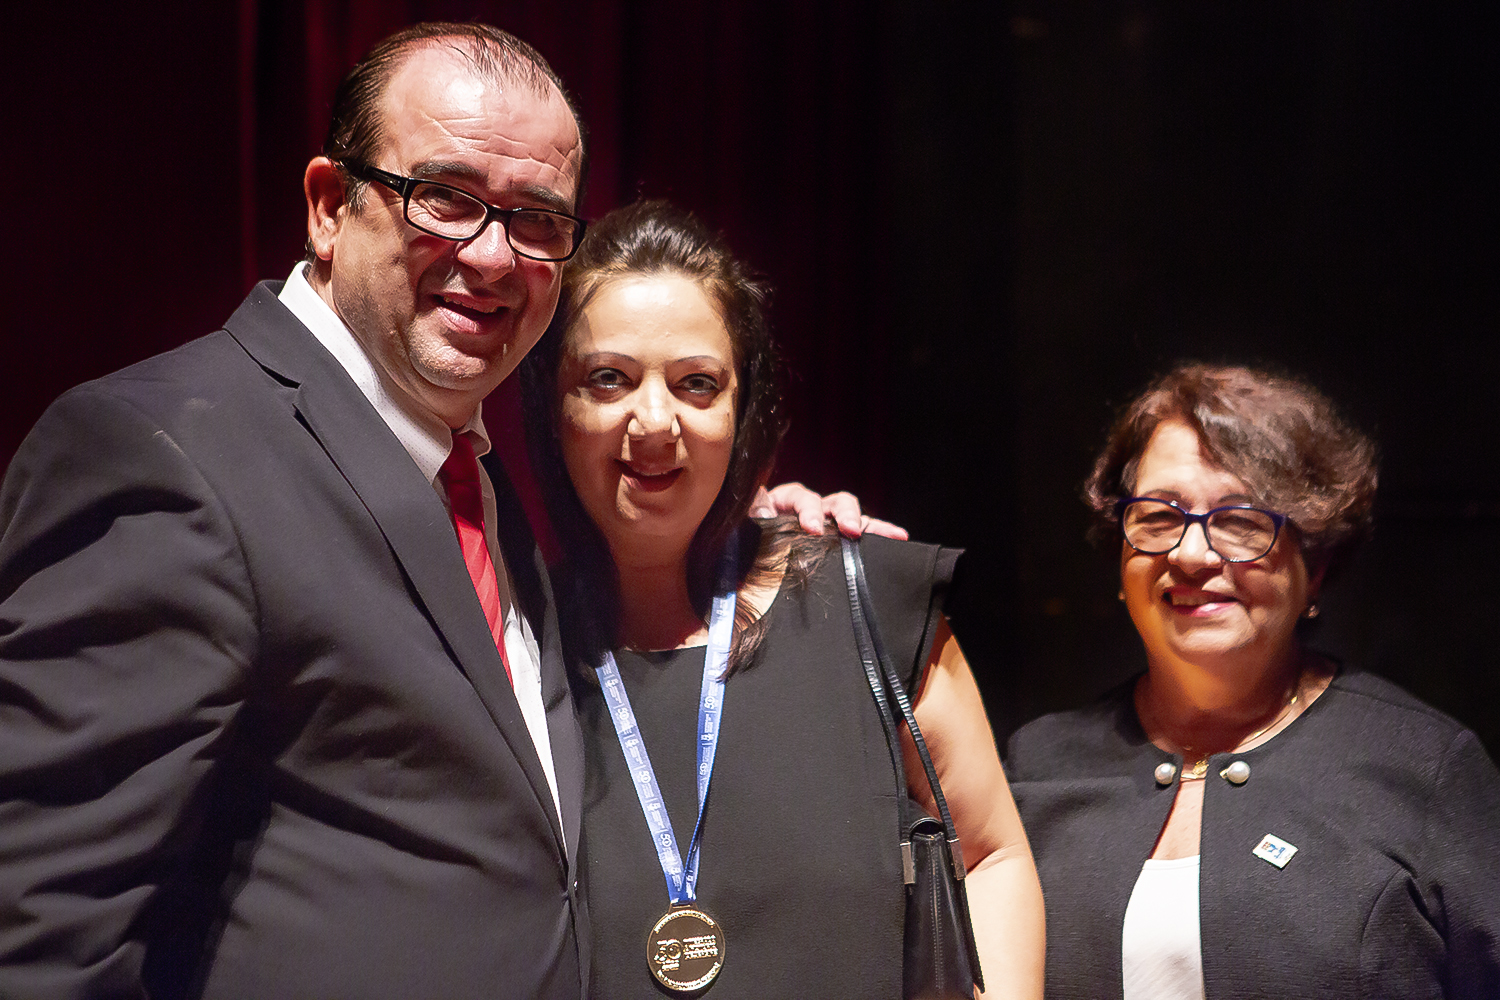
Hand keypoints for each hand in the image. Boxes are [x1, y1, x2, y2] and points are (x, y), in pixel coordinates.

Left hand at [750, 482, 908, 539]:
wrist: (740, 570)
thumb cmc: (743, 541)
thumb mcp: (740, 526)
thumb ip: (749, 515)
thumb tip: (764, 512)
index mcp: (783, 502)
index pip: (801, 497)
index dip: (808, 510)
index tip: (813, 528)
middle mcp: (810, 509)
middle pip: (833, 501)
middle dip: (843, 514)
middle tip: (849, 530)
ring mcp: (827, 524)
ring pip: (852, 516)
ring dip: (868, 523)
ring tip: (889, 534)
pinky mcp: (837, 540)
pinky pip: (862, 534)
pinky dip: (880, 534)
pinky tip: (900, 538)